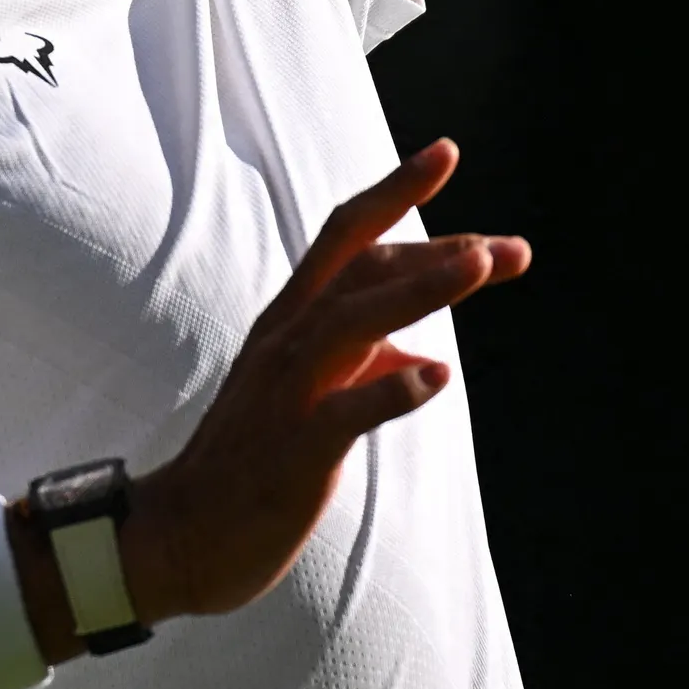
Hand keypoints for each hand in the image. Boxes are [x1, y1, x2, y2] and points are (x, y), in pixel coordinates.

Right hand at [111, 141, 526, 629]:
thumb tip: (418, 356)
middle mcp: (286, 341)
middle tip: (508, 244)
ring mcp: (287, 391)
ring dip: (421, 289)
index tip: (446, 154)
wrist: (180, 534)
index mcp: (289, 322)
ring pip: (354, 321)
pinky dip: (390, 389)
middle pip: (357, 264)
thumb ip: (359, 365)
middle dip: (429, 240)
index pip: (345, 238)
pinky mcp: (294, 448)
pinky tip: (436, 375)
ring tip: (481, 265)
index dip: (396, 193)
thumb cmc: (249, 463)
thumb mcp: (305, 396)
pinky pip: (346, 411)